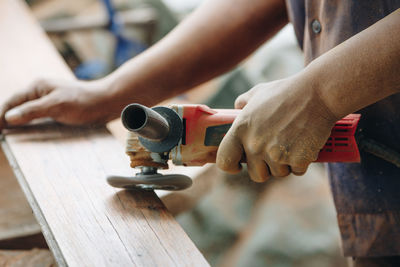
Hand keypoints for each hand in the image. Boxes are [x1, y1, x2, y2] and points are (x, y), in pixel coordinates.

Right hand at [0, 78, 118, 129]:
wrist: (107, 102)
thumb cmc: (84, 101)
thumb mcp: (57, 105)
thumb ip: (33, 110)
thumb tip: (9, 117)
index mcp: (38, 87)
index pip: (12, 102)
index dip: (0, 116)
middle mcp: (41, 93)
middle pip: (18, 108)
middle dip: (7, 121)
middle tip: (2, 137)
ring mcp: (50, 102)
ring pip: (29, 115)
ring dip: (20, 126)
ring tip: (10, 139)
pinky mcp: (58, 111)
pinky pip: (40, 120)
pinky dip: (33, 127)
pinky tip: (30, 137)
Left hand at [216, 75, 336, 181]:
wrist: (317, 94)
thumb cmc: (286, 92)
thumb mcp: (257, 93)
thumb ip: (242, 103)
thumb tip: (236, 109)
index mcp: (241, 129)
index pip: (224, 160)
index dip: (230, 166)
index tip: (237, 166)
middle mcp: (255, 145)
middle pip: (256, 174)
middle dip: (265, 167)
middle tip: (274, 151)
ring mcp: (276, 154)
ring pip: (278, 173)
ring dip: (285, 163)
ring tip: (291, 142)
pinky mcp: (297, 160)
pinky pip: (297, 170)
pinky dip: (302, 161)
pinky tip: (304, 143)